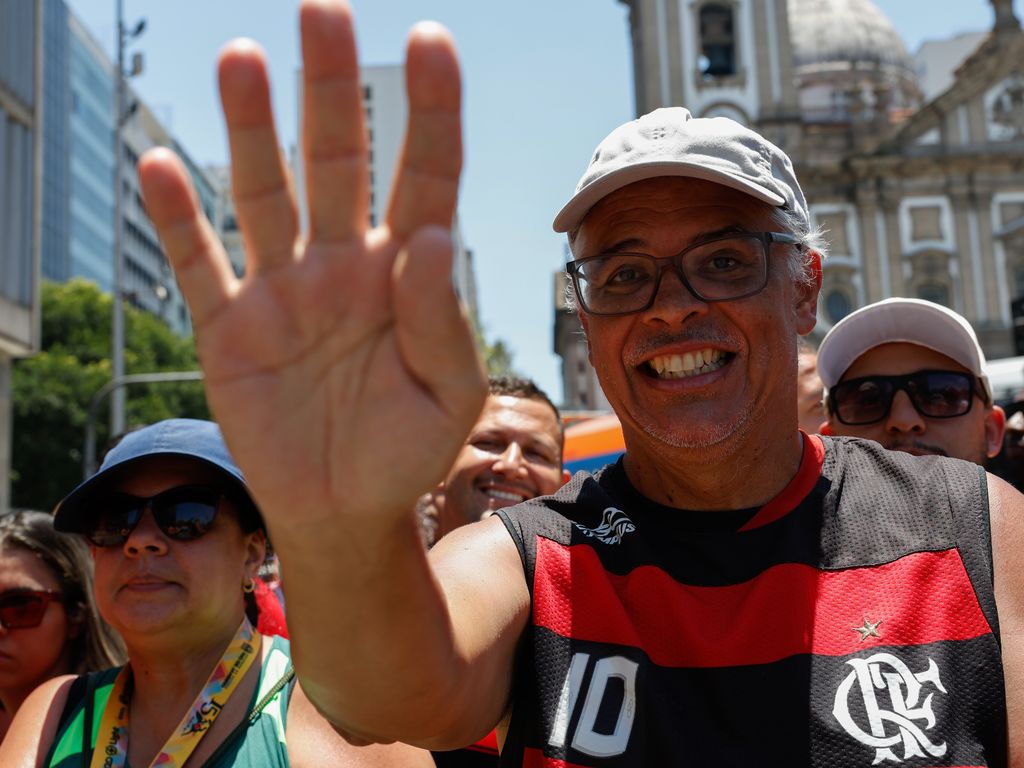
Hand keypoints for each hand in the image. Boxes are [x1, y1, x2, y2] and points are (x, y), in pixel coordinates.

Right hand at [139, 0, 486, 529]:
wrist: (345, 507)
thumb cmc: (406, 449)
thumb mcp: (448, 395)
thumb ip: (442, 319)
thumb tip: (429, 234)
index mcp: (406, 276)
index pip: (425, 177)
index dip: (431, 113)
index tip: (431, 43)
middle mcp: (343, 265)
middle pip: (338, 161)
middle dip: (330, 91)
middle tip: (322, 12)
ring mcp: (284, 291)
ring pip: (265, 195)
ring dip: (251, 131)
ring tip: (244, 60)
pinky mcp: (231, 328)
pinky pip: (200, 265)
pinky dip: (179, 221)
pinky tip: (160, 165)